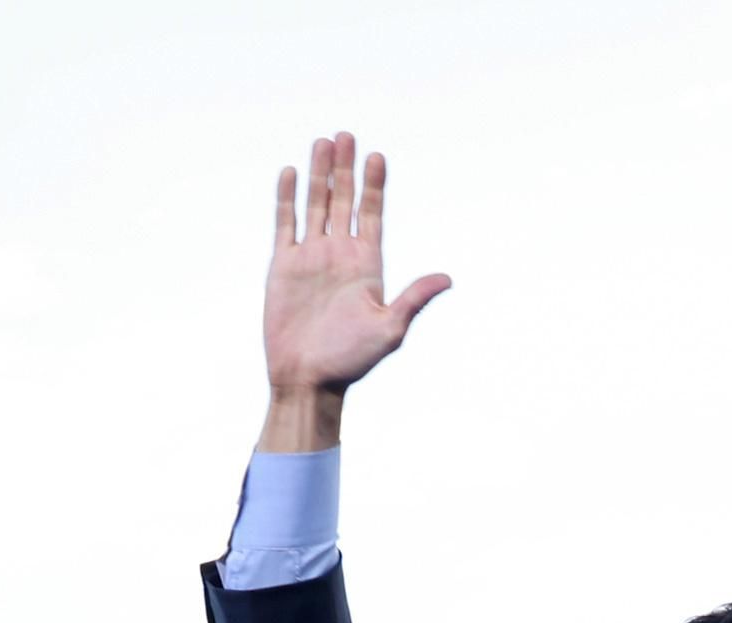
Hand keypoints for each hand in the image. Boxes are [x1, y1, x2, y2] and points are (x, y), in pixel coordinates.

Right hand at [259, 132, 450, 448]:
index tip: (377, 156)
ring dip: (318, 174)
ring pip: (315, 204)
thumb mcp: (390, 329)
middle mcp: (340, 254)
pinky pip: (286, 223)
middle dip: (345, 168)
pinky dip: (287, 198)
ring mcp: (311, 256)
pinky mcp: (283, 264)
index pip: (373, 214)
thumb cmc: (353, 360)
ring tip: (322, 142)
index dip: (375, 186)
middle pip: (344, 201)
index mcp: (368, 265)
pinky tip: (289, 173)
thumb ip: (414, 299)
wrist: (310, 378)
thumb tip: (448, 278)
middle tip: (346, 134)